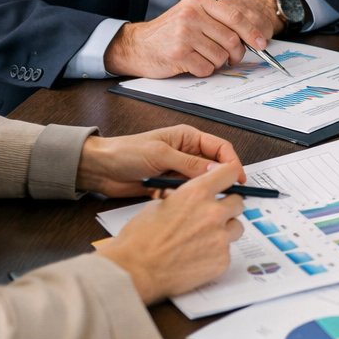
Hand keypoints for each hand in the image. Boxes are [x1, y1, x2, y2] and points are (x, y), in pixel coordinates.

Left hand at [76, 124, 243, 196]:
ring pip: (199, 184)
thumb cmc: (126, 152)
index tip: (238, 179)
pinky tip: (171, 201)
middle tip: (223, 195)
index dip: (232, 162)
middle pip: (213, 167)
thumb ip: (190, 163)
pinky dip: (181, 199)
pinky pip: (185, 195)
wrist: (99, 169)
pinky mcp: (168, 186)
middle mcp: (186, 153)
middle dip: (217, 181)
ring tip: (189, 198)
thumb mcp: (161, 155)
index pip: (220, 148)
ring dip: (195, 192)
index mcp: (188, 138)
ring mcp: (177, 171)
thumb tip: (216, 171)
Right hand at [96, 162, 245, 303]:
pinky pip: (227, 252)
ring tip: (202, 240)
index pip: (229, 173)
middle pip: (238, 202)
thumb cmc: (139, 239)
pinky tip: (197, 258)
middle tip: (212, 216)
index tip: (228, 182)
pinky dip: (216, 254)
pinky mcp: (222, 260)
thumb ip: (182, 198)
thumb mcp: (157, 206)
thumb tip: (190, 197)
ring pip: (236, 227)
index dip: (228, 177)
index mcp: (197, 193)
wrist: (133, 270)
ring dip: (224, 231)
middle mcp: (213, 213)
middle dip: (226, 208)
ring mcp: (220, 238)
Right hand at [104, 0, 281, 77]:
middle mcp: (192, 15)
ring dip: (217, 63)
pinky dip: (204, 70)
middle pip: (232, 39)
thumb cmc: (170, 33)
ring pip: (221, 56)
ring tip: (203, 57)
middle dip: (236, 54)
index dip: (251, 32)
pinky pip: (207, 68)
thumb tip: (250, 37)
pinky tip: (192, 64)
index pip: (235, 17)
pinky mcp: (179, 53)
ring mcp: (185, 34)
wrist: (137, 45)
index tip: (261, 43)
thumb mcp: (191, 15)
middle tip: (231, 59)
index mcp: (198, 2)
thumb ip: (217, 20)